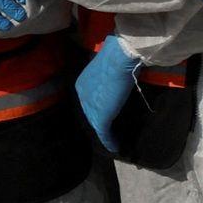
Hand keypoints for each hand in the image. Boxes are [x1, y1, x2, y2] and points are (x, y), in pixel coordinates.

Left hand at [76, 36, 140, 151]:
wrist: (121, 57)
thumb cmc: (117, 56)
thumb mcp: (108, 64)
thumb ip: (109, 71)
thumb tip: (117, 69)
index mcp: (82, 83)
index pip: (88, 101)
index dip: (97, 109)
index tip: (108, 116)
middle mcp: (82, 96)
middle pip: (90, 113)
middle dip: (98, 123)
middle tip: (109, 132)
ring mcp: (90, 107)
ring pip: (95, 124)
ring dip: (104, 135)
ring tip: (112, 142)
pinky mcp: (100, 116)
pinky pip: (103, 133)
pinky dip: (109, 141)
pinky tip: (115, 147)